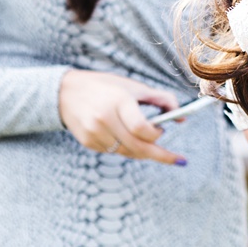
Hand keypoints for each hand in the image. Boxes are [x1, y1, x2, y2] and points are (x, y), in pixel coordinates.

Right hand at [57, 69, 186, 164]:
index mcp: (119, 101)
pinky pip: (114, 152)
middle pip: (137, 147)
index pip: (142, 128)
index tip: (164, 130)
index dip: (157, 135)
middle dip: (160, 155)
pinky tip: (124, 136)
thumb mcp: (133, 86)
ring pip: (127, 152)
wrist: (65, 92)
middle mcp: (104, 118)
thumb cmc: (105, 87)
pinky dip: (125, 148)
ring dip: (141, 150)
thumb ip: (161, 99)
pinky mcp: (88, 142)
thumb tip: (182, 117)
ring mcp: (94, 132)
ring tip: (147, 140)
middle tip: (177, 159)